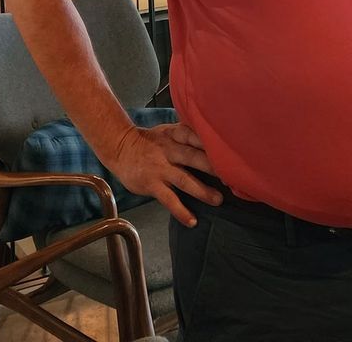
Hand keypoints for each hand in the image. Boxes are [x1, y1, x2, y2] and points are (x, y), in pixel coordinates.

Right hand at [102, 122, 221, 227]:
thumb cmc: (149, 141)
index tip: (230, 152)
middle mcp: (168, 149)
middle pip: (193, 157)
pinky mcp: (152, 184)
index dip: (212, 144)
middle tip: (232, 178)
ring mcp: (160, 168)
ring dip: (202, 191)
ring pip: (184, 179)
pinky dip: (181, 211)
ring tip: (217, 200)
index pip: (195, 135)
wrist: (119, 148)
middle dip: (213, 167)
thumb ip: (188, 133)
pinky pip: (168, 199)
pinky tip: (192, 221)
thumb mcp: (167, 131)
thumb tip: (214, 137)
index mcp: (174, 135)